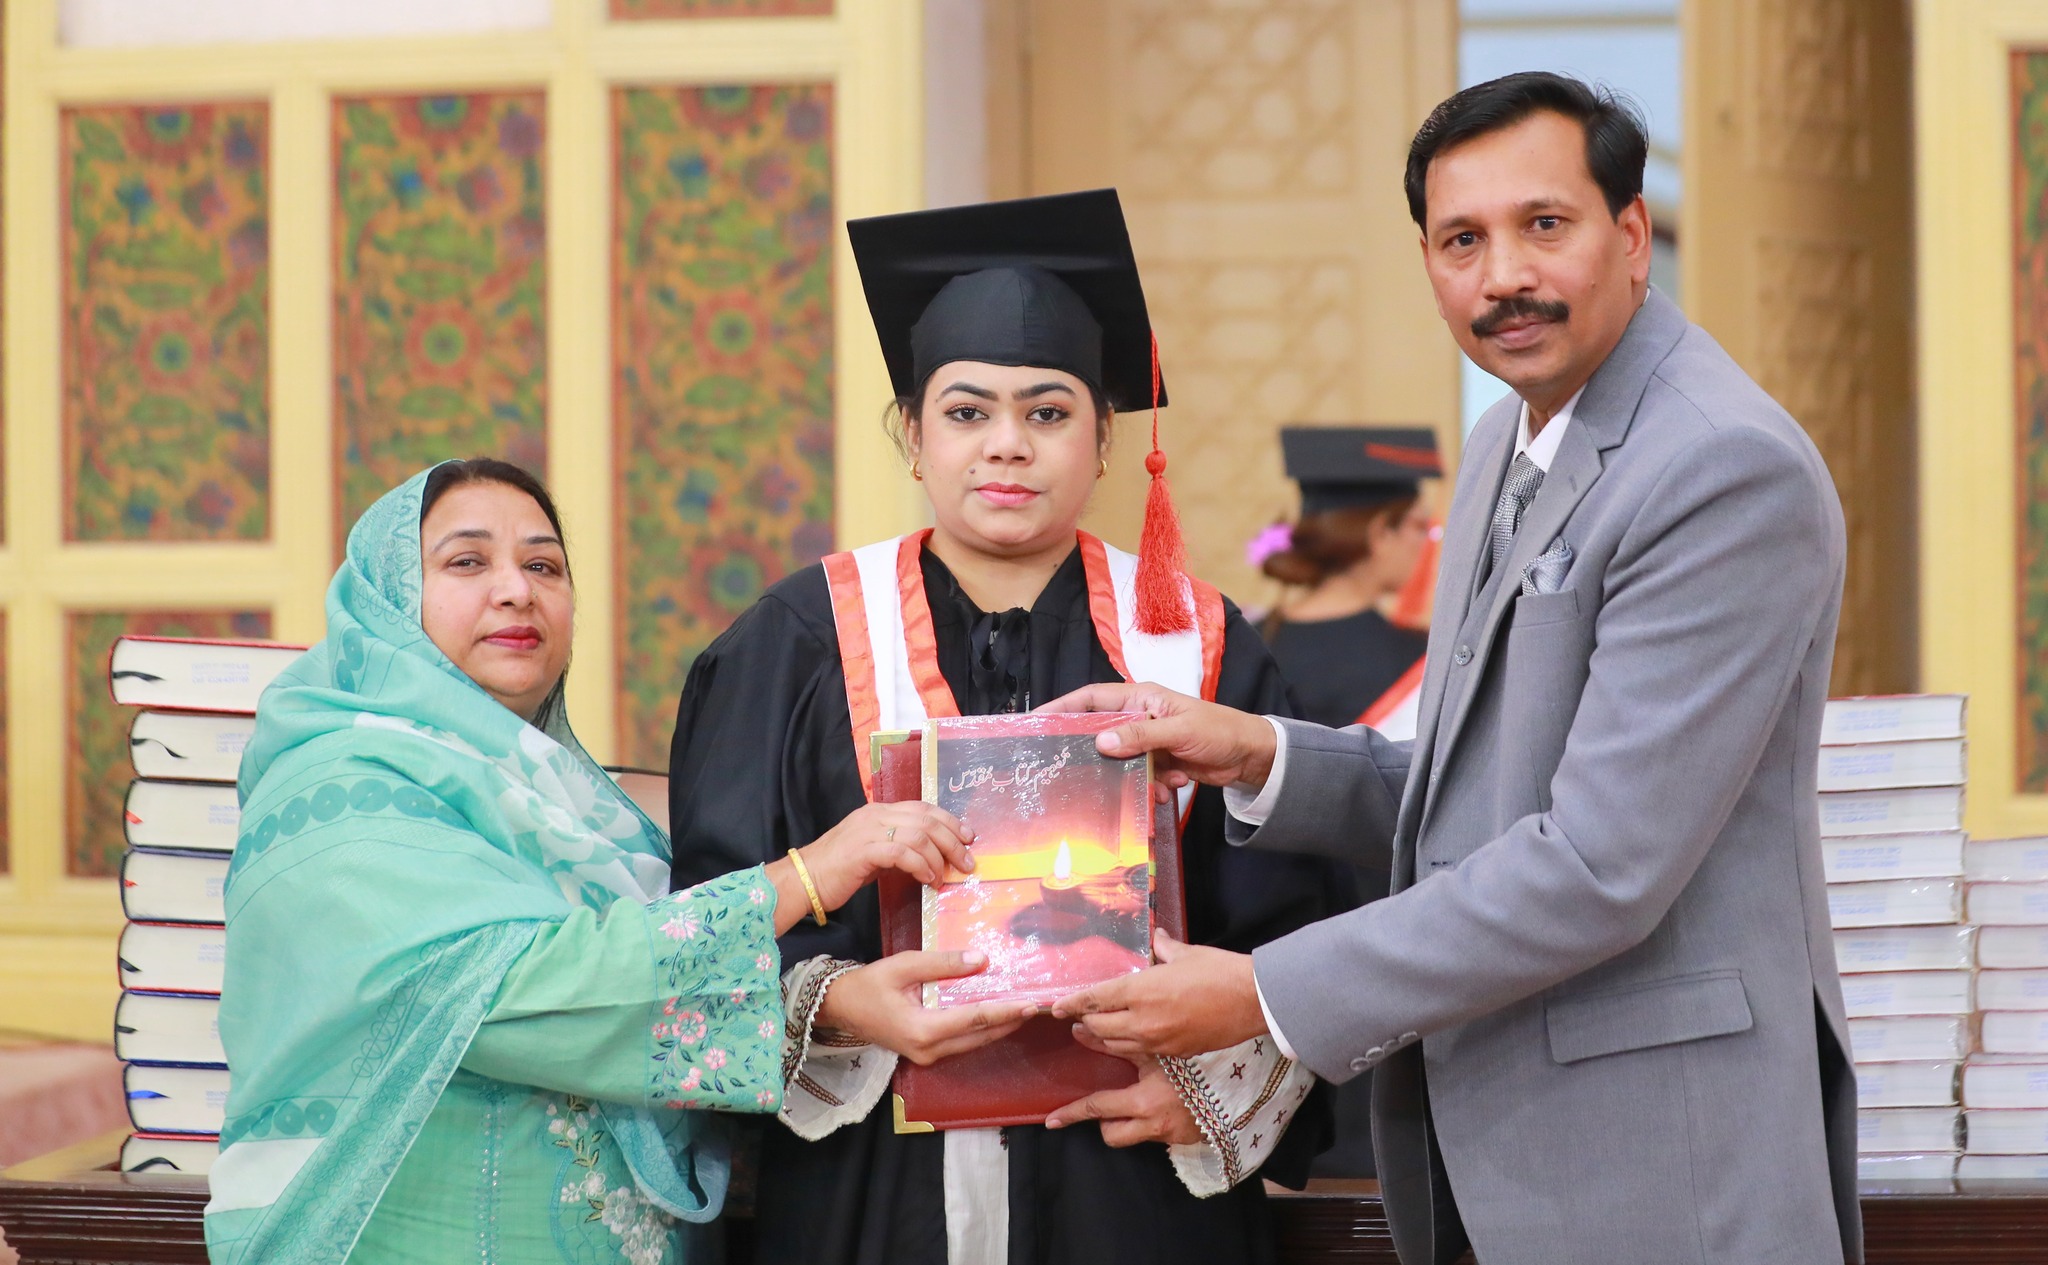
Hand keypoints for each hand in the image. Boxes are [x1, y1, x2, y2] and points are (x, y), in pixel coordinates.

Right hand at [801, 801, 975, 909]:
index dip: (950, 821)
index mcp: (879, 811)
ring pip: (919, 835)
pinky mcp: (864, 850)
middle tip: (966, 863)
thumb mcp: (873, 852)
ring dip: (938, 858)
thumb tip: (928, 857)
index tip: (968, 838)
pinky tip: (926, 879)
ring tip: (942, 878)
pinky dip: (921, 866)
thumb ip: (898, 848)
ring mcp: (869, 830)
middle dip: (952, 841)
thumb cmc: (837, 870)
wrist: (803, 879)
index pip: (923, 808)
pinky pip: (902, 853)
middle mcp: (876, 815)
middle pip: (927, 819)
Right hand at [816, 950, 1035, 1065]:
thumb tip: (982, 960)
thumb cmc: (868, 984)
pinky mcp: (925, 1053)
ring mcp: (927, 1056)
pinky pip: (962, 1043)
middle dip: (1010, 1022)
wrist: (839, 1008)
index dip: (1006, 1010)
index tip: (1032, 1003)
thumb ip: (943, 964)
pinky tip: (996, 1016)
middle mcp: (929, 1049)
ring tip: (1023, 1010)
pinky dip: (982, 1030)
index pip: (976, 1018)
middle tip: (1039, 1007)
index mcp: (923, 1029)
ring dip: (999, 1027)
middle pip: (980, 1036)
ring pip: (973, 1043)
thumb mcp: (904, 965)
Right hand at [1035, 682, 1276, 801]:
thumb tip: (1101, 741)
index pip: (1092, 697)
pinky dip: (1150, 786)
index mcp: (1142, 697)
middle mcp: (1140, 716)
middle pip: (1101, 731)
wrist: (1250, 756)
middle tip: (1071, 769)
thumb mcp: (1179, 731)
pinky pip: (1140, 776)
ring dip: (1132, 776)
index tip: (1037, 720)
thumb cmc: (1218, 731)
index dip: (1063, 707)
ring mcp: (1148, 741)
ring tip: (1150, 783)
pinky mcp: (1158, 762)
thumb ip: (1141, 735)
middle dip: (1094, 752)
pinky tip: (1167, 788)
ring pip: (1121, 760)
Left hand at [1043, 1026, 1202, 1145]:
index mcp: (1145, 1100)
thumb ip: (1116, 1044)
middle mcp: (1153, 1123)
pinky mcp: (1178, 1140)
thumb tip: (1080, 1031)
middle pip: (1110, 1133)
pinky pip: (1148, 1136)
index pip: (1098, 1108)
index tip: (1053, 1120)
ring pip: (1127, 1138)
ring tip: (1126, 1102)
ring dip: (1120, 1124)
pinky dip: (1144, 1122)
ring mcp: (1166, 1135)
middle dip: (1097, 1121)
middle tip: (1077, 1114)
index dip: (1072, 1114)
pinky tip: (1153, 1104)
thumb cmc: (1193, 1060)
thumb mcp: (1155, 1050)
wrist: (1236, 1085)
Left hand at [1051, 931, 1265, 1057]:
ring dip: (1100, 1038)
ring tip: (1091, 1031)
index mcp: (1141, 990)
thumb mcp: (1187, 954)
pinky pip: (1139, 1053)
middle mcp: (1143, 1019)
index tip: (1056, 1006)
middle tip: (1074, 1018)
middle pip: (1099, 1027)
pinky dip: (1126, 1047)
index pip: (1095, 999)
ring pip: (1116, 1044)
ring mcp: (1158, 1041)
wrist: (1253, 1002)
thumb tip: (1157, 939)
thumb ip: (1165, 949)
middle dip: (1084, 1022)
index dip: (1072, 1003)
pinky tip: (1126, 1040)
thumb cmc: (1220, 972)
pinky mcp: (1173, 1054)